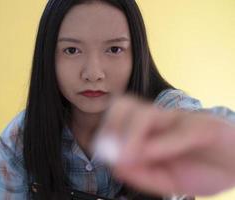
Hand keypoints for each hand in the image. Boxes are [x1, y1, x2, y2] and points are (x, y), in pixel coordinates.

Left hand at [95, 95, 234, 195]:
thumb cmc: (202, 170)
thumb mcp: (165, 181)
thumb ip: (141, 175)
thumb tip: (115, 165)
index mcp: (151, 130)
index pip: (119, 115)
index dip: (105, 130)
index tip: (101, 151)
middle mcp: (162, 119)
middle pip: (125, 104)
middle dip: (112, 125)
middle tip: (111, 149)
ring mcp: (182, 120)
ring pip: (145, 113)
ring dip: (131, 134)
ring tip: (130, 156)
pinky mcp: (204, 126)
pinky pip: (178, 131)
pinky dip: (160, 145)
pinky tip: (150, 156)